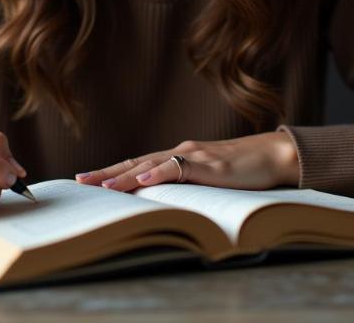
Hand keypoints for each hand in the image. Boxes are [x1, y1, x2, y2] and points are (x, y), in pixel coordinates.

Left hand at [75, 131, 298, 192]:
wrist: (274, 155)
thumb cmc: (243, 170)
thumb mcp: (208, 180)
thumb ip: (186, 186)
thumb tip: (163, 202)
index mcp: (178, 156)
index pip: (138, 164)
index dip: (113, 172)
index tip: (88, 180)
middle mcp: (181, 151)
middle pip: (137, 162)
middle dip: (107, 173)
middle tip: (80, 181)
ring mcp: (195, 156)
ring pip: (153, 164)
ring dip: (126, 176)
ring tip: (103, 186)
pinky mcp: (211, 165)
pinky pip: (181, 168)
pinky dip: (160, 173)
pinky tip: (144, 180)